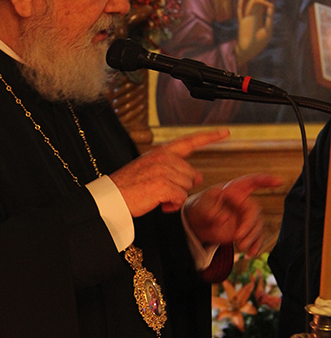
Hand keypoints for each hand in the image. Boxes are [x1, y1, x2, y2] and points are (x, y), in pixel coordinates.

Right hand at [110, 128, 229, 218]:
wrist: (112, 197)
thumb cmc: (129, 187)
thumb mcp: (151, 171)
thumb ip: (174, 169)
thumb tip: (199, 176)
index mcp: (161, 152)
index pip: (189, 141)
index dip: (209, 137)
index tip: (225, 132)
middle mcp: (164, 158)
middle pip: (191, 174)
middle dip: (181, 186)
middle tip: (160, 191)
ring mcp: (164, 171)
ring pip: (187, 187)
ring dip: (175, 197)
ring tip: (157, 197)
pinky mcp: (163, 185)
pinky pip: (181, 198)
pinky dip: (172, 205)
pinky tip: (160, 204)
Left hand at [184, 173, 283, 255]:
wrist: (197, 223)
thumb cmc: (200, 208)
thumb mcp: (201, 206)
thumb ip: (211, 211)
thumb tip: (224, 219)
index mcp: (234, 190)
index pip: (252, 181)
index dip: (266, 180)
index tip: (279, 182)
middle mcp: (243, 201)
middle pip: (254, 210)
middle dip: (249, 225)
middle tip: (238, 237)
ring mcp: (246, 216)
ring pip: (257, 225)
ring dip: (251, 237)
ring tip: (240, 247)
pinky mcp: (246, 229)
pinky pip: (256, 237)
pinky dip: (255, 246)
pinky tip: (250, 254)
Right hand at [235, 0, 276, 66]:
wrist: (250, 50)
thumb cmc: (259, 42)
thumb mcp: (268, 29)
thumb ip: (269, 18)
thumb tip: (271, 5)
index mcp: (261, 15)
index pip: (265, 1)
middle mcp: (254, 13)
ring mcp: (248, 16)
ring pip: (252, 1)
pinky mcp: (242, 21)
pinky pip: (240, 10)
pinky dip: (242, 2)